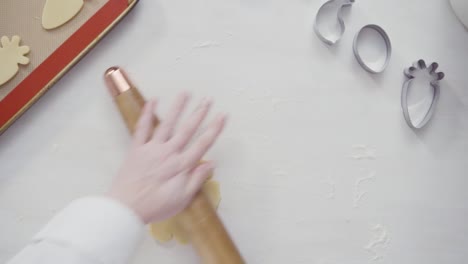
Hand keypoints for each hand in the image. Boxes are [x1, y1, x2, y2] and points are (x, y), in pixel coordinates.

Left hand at [107, 94, 226, 223]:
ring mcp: (152, 149)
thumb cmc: (156, 206)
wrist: (125, 208)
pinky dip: (147, 114)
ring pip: (167, 124)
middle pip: (187, 130)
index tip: (222, 116)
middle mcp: (168, 152)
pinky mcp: (136, 149)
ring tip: (185, 93)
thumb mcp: (182, 199)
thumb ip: (196, 180)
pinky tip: (152, 101)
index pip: (202, 144)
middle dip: (199, 114)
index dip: (214, 129)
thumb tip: (211, 163)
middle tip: (208, 99)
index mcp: (181, 165)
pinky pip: (142, 128)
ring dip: (177, 108)